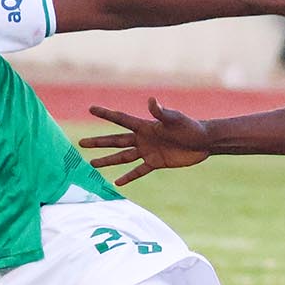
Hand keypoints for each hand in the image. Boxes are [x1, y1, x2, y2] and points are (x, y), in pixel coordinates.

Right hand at [80, 98, 212, 185]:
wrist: (203, 142)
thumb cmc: (190, 127)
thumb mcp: (176, 119)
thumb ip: (162, 113)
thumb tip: (151, 101)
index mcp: (145, 125)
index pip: (121, 119)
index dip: (106, 114)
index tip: (90, 108)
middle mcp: (143, 138)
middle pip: (116, 140)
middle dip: (98, 142)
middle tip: (80, 144)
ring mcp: (148, 151)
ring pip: (123, 157)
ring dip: (108, 160)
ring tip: (91, 164)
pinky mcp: (156, 163)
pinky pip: (138, 171)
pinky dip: (128, 177)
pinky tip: (117, 182)